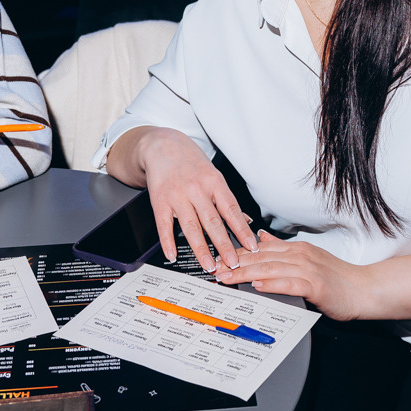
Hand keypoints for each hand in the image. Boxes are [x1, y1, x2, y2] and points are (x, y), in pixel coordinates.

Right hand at [130, 127, 257, 271]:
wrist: (162, 145)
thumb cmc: (190, 162)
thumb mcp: (213, 175)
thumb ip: (225, 200)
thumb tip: (245, 221)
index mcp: (213, 182)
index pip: (231, 210)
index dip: (242, 230)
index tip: (251, 246)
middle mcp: (196, 189)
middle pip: (212, 221)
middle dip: (224, 245)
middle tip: (233, 263)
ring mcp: (177, 196)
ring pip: (191, 227)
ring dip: (201, 249)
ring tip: (210, 265)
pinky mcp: (159, 201)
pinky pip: (164, 225)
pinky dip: (168, 242)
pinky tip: (173, 255)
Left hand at [215, 231, 369, 320]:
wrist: (364, 289)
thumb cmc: (338, 278)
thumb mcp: (308, 257)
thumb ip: (283, 248)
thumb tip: (261, 237)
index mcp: (297, 249)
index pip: (260, 250)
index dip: (237, 254)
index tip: (219, 259)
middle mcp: (300, 255)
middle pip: (261, 258)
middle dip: (235, 263)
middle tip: (215, 269)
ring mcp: (308, 269)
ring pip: (270, 269)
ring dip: (246, 273)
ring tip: (227, 277)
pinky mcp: (315, 285)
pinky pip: (288, 283)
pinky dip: (271, 284)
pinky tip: (257, 286)